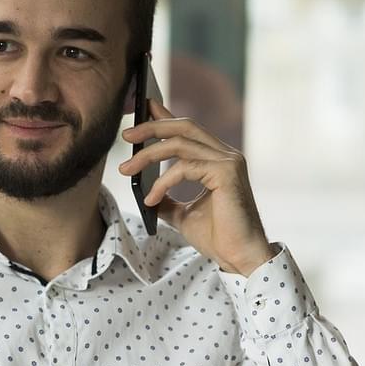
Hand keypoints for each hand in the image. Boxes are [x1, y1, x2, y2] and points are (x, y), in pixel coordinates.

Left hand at [119, 100, 274, 275]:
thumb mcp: (183, 214)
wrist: (239, 257)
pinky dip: (162, 183)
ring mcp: (229, 162)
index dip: (165, 116)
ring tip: (126, 169)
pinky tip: (151, 199)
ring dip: (148, 155)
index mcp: (218, 160)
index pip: (189, 130)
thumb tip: (143, 190)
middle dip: (152, 127)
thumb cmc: (218, 237)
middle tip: (126, 135)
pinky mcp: (226, 173)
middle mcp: (226, 155)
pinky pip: (184, 168)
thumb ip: (167, 198)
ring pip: (180, 144)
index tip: (143, 107)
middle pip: (184, 127)